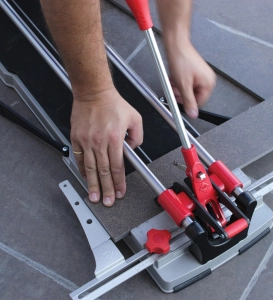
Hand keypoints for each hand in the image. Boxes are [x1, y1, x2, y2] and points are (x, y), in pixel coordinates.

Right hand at [70, 87, 142, 206]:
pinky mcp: (77, 138)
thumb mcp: (135, 118)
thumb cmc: (113, 104)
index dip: (119, 182)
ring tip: (94, 197)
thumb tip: (132, 149)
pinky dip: (83, 170)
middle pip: (103, 172)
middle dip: (106, 189)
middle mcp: (100, 142)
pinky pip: (80, 158)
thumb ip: (138, 137)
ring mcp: (86, 141)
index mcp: (115, 139)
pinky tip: (85, 179)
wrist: (93, 93)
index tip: (120, 192)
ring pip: (91, 168)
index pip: (117, 167)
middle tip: (107, 202)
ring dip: (92, 184)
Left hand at [166, 41, 215, 118]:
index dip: (187, 102)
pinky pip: (186, 83)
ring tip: (174, 81)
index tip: (179, 100)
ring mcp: (200, 76)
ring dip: (178, 88)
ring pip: (188, 90)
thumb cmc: (181, 60)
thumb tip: (193, 114)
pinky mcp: (194, 73)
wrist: (176, 46)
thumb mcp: (184, 85)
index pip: (199, 102)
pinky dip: (179, 82)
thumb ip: (189, 101)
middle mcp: (207, 79)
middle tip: (174, 89)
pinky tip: (175, 77)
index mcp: (208, 83)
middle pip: (193, 96)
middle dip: (181, 93)